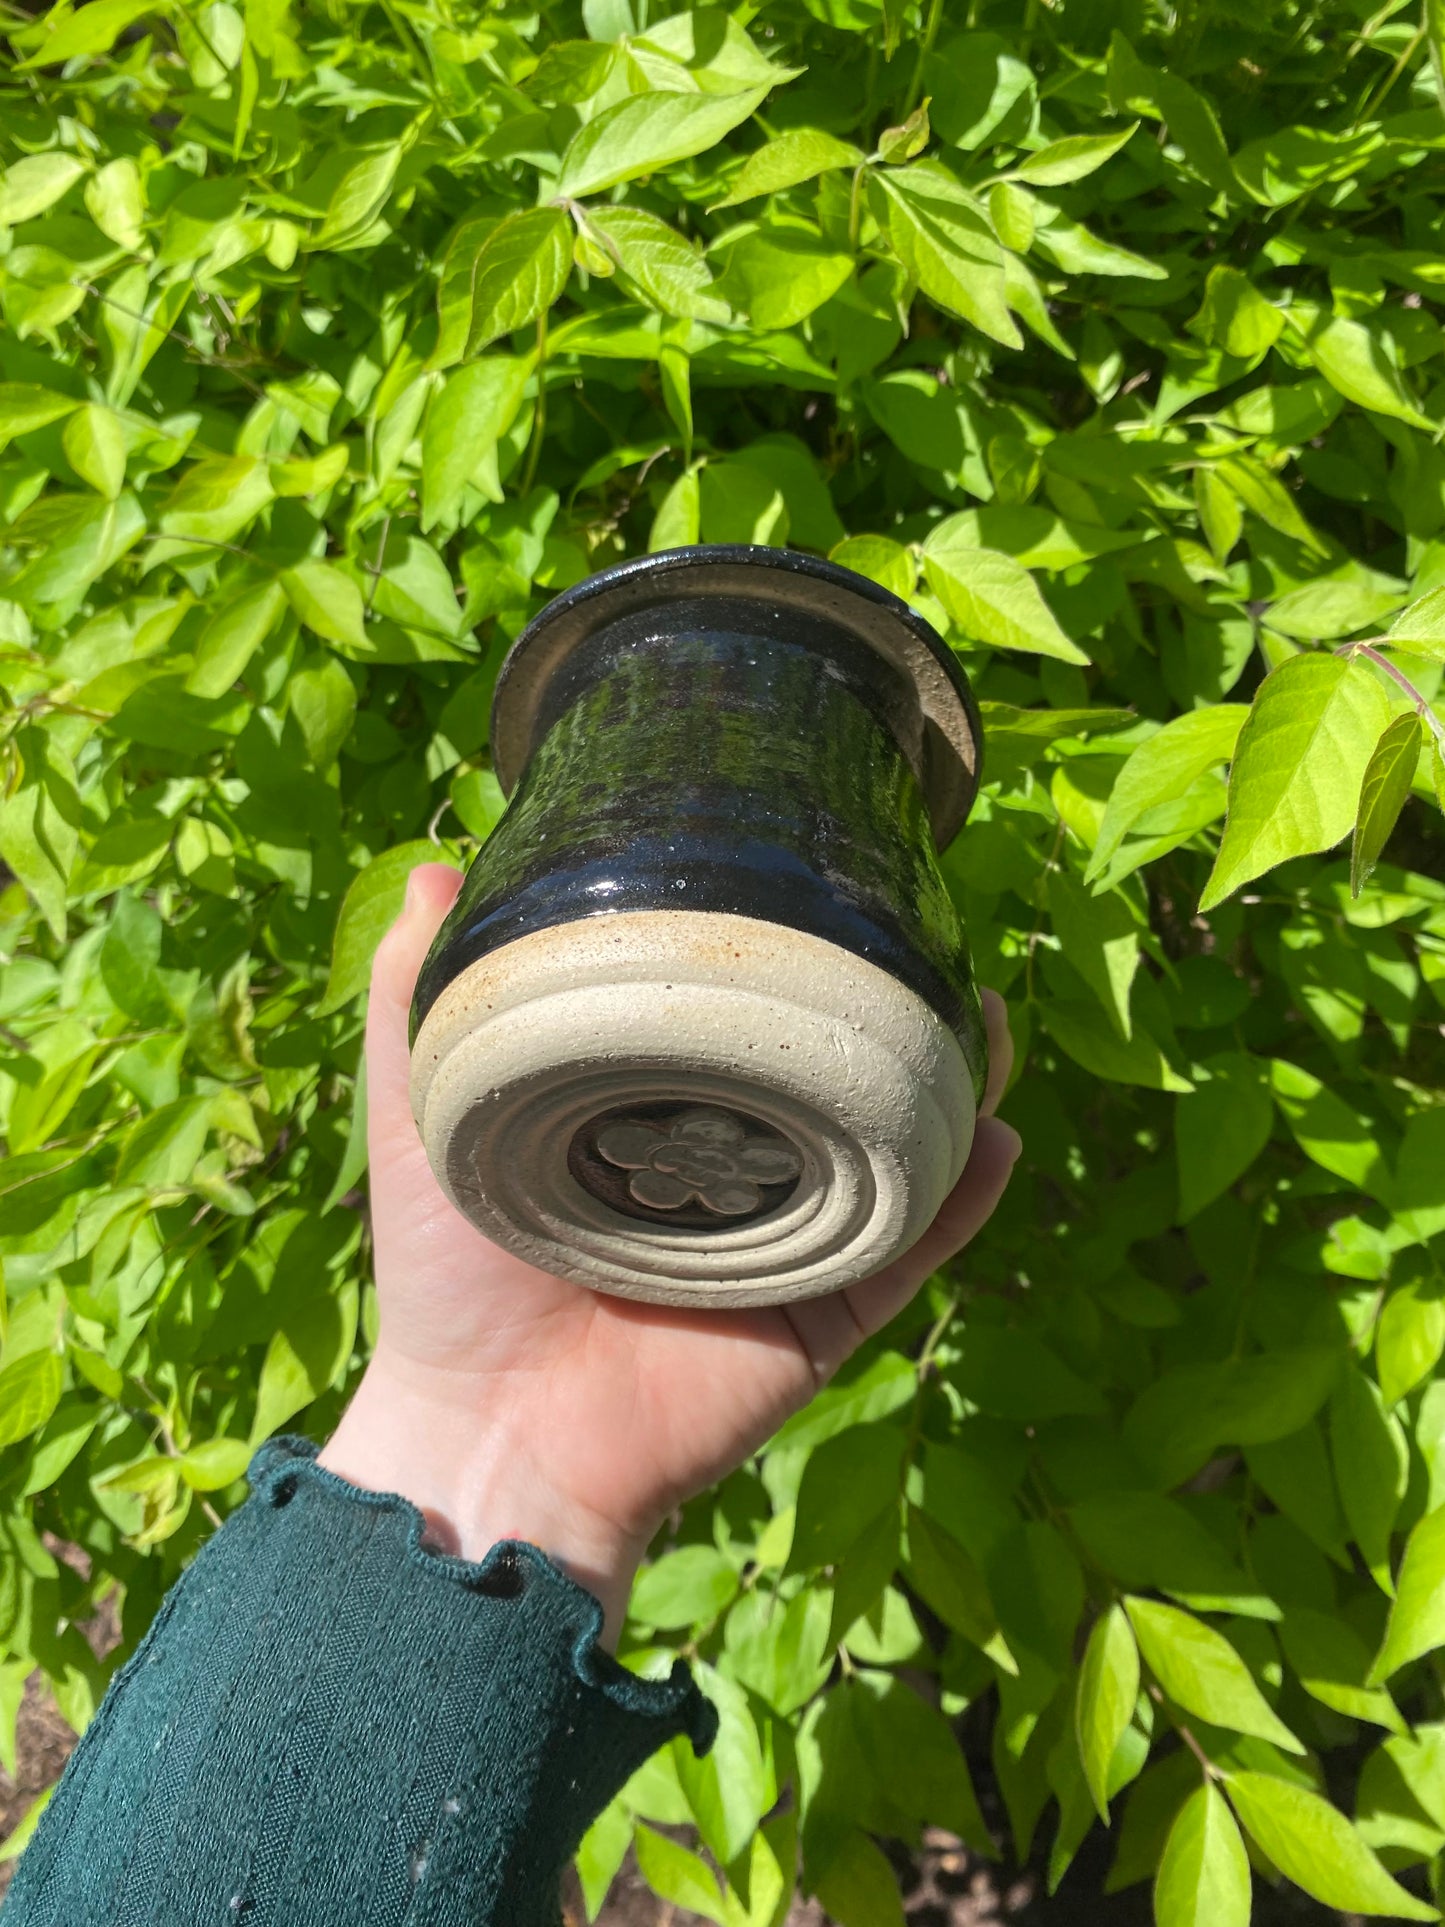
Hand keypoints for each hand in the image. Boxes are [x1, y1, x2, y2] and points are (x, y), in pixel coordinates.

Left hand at [319, 864, 1019, 1637]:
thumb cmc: (448, 1275)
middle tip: (930, 936)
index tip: (827, 883)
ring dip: (953, 1087)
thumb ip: (419, 999)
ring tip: (983, 1016)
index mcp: (656, 1119)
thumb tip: (438, 865)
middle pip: (835, 1077)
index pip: (736, 1024)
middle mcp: (735, 1172)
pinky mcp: (824, 1314)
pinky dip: (964, 1202)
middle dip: (895, 1008)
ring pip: (896, 1152)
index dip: (786, 958)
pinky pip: (911, 1253)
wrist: (487, 1428)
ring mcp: (790, 1242)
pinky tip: (998, 1136)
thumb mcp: (420, 1115)